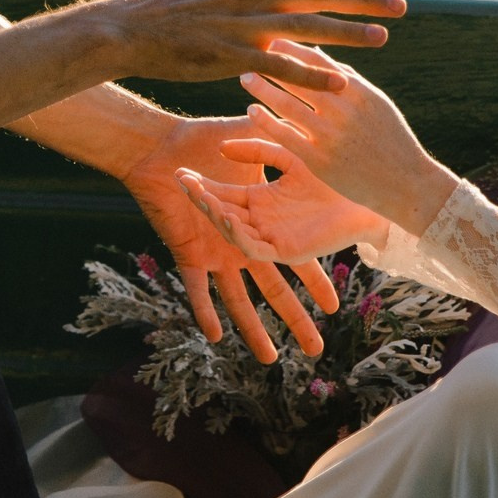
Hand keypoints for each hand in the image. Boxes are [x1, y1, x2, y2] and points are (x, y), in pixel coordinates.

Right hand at [95, 0, 405, 90]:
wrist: (127, 30)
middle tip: (401, 4)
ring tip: (382, 37)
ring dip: (346, 32)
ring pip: (304, 26)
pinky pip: (277, 65)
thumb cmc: (164, 0)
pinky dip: (309, 73)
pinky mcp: (228, 55)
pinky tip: (338, 83)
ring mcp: (241, 25)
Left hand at [124, 115, 342, 362]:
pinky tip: (215, 335)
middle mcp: (243, 243)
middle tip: (316, 349)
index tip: (336, 306)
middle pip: (274, 290)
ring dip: (253, 330)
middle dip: (295, 320)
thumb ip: (273, 144)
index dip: (315, 284)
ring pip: (238, 300)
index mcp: (263, 223)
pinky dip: (203, 311)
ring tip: (272, 359)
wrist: (161, 148)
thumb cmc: (204, 138)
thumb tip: (310, 141)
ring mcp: (217, 253)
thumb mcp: (254, 144)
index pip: (296, 261)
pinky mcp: (190, 254)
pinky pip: (196, 289)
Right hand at [177, 136, 392, 264]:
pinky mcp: (285, 252)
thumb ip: (261, 148)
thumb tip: (227, 145)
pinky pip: (255, 252)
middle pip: (221, 213)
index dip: (202, 184)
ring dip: (214, 216)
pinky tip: (226, 244)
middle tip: (180, 180)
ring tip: (202, 198)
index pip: (223, 193)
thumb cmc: (336, 172)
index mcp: (261, 200)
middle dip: (200, 198)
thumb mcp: (291, 152)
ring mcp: (270, 239)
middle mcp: (261, 222)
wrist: (373, 191)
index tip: (181, 170)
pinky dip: (237, 247)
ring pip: (232, 232)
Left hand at [237, 43, 459, 236]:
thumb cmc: (390, 139)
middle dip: (272, 64)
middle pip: (299, 78)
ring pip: (287, 104)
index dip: (294, 48)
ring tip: (246, 77)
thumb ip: (348, 78)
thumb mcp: (377, 103)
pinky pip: (285, 135)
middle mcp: (344, 111)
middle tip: (249, 53)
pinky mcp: (319, 160)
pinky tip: (252, 110)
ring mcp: (330, 136)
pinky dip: (265, 120)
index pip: (321, 62)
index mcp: (360, 93)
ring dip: (262, 88)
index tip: (274, 39)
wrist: (405, 183)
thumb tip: (317, 52)